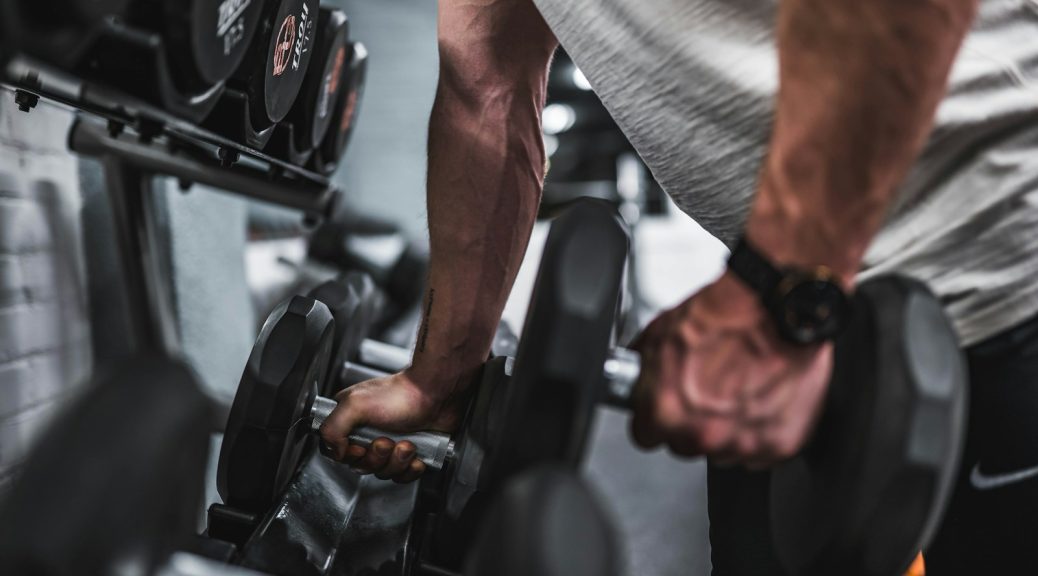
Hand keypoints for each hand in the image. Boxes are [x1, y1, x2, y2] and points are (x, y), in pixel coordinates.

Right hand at [319, 372, 462, 482]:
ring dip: (396, 461)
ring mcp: (389, 443)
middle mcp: (368, 432)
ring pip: (383, 471)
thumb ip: (332, 428)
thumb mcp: (355, 405)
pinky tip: (417, 453)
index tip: (360, 448)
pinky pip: (403, 475)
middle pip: (360, 465)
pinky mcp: (409, 453)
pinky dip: (410, 468)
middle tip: (386, 441)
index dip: (348, 455)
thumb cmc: (401, 394)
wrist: (437, 393)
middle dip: (376, 457)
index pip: (335, 450)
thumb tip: (335, 451)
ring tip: (406, 443)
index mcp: (351, 420)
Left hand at [630, 272, 832, 467]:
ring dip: (727, 428)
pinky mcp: (778, 445)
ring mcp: (742, 443)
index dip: (655, 418)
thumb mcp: (659, 333)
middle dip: (692, 422)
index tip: (664, 408)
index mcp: (666, 411)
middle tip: (708, 389)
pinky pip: (761, 450)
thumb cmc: (725, 316)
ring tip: (738, 388)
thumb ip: (644, 371)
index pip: (645, 436)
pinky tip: (761, 396)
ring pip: (723, 450)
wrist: (775, 307)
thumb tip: (636, 380)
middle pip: (685, 445)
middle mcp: (702, 434)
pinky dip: (762, 429)